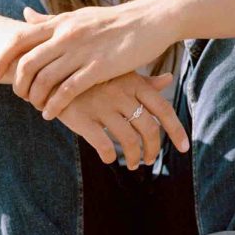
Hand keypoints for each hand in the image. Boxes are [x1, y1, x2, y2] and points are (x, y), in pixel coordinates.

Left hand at [0, 1, 175, 120]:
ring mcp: (82, 51)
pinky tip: (50, 114)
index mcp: (61, 22)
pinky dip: (55, 104)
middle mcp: (67, 34)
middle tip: (18, 96)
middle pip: (28, 62)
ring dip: (35, 97)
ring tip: (36, 107)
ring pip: (45, 78)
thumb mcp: (78, 16)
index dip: (3, 57)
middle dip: (18, 83)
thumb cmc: (113, 22)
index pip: (20, 38)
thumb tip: (25, 14)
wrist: (149, 20)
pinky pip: (68, 90)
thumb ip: (51, 20)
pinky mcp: (99, 67)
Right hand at [56, 71, 188, 167]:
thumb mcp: (118, 71)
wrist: (49, 69)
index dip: (176, 131)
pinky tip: (109, 159)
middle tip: (149, 160)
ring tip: (133, 164)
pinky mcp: (81, 118)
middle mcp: (120, 94)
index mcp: (133, 83)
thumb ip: (144, 81)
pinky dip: (110, 157)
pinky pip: (103, 145)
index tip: (185, 148)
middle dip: (153, 150)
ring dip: (134, 157)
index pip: (163, 109)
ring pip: (129, 140)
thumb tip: (168, 79)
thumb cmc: (89, 74)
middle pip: (148, 129)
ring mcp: (101, 106)